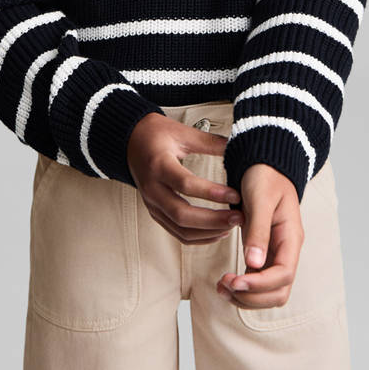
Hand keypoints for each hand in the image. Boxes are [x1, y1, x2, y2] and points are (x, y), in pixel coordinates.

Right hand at [127, 113, 245, 243]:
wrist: (131, 141)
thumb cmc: (155, 135)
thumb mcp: (183, 132)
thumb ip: (210, 142)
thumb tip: (237, 148)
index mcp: (159, 165)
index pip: (186, 184)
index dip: (212, 193)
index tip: (235, 195)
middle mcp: (153, 189)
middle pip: (182, 214)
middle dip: (213, 220)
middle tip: (237, 217)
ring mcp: (152, 204)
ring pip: (180, 229)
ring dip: (208, 232)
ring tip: (231, 225)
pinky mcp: (155, 212)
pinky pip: (176, 232)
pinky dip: (198, 237)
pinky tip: (217, 231)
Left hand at [215, 163, 302, 308]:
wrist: (265, 164)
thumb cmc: (264, 176)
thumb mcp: (260, 198)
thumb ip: (258, 230)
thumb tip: (253, 264)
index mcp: (290, 237)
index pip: (284, 274)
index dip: (260, 285)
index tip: (234, 281)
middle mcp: (286, 250)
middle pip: (279, 291)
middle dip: (252, 296)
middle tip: (224, 286)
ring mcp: (275, 254)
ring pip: (269, 292)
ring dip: (246, 296)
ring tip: (220, 287)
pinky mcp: (263, 253)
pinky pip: (257, 281)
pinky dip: (242, 288)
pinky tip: (224, 282)